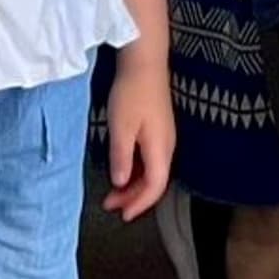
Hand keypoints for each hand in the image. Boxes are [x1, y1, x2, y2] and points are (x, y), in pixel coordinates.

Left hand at [104, 56, 175, 220]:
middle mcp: (168, 146)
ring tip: (113, 191)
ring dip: (133, 184)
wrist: (146, 63)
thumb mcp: (121, 128)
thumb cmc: (132, 93)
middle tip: (111, 205)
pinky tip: (122, 169)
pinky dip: (136, 170)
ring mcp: (165, 137)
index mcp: (160, 148)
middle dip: (134, 197)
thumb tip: (120, 182)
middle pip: (155, 181)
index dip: (139, 204)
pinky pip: (151, 159)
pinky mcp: (160, 129)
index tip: (123, 215)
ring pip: (153, 170)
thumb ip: (121, 158)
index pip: (155, 186)